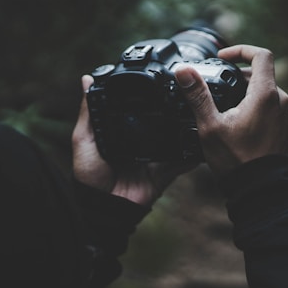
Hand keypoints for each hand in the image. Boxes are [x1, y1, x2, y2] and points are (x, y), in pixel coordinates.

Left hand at [72, 75, 195, 205]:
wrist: (102, 208)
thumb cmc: (88, 175)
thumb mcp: (83, 139)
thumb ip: (89, 111)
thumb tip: (87, 79)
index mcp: (123, 133)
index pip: (139, 110)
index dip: (148, 98)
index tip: (160, 79)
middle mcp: (141, 143)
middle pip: (161, 124)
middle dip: (173, 111)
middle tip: (185, 92)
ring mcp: (154, 159)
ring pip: (175, 140)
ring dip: (186, 129)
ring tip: (199, 111)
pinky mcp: (164, 173)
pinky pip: (181, 163)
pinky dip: (193, 154)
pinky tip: (203, 141)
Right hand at [174, 45, 287, 175]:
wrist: (261, 191)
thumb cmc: (237, 161)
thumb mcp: (211, 126)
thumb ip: (197, 95)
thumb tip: (184, 70)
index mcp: (266, 94)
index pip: (260, 55)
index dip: (240, 50)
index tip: (223, 58)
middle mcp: (281, 101)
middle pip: (260, 74)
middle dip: (236, 75)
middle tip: (215, 86)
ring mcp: (285, 115)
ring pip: (264, 91)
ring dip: (244, 92)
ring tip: (222, 107)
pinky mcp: (283, 127)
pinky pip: (268, 106)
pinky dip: (252, 105)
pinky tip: (235, 122)